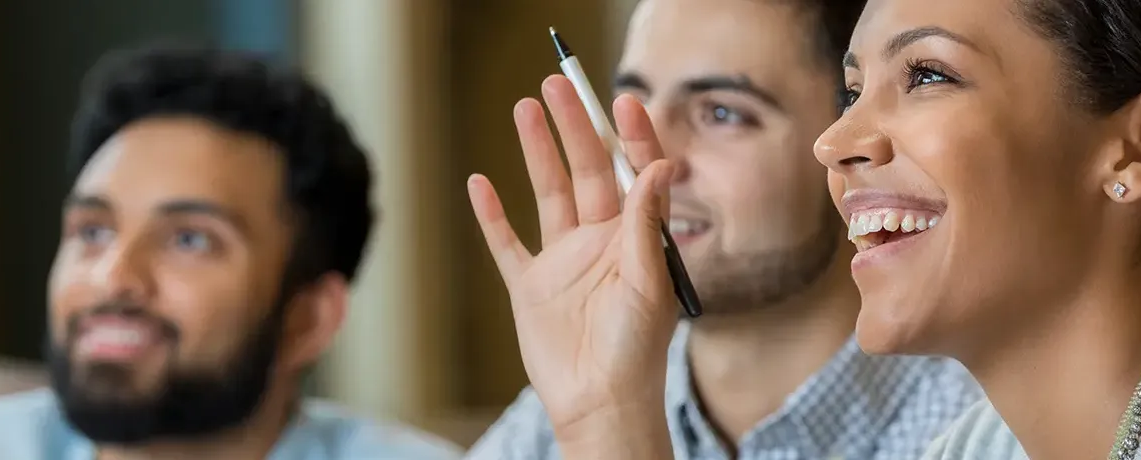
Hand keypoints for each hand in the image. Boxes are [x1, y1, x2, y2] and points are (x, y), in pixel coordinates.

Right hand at [466, 75, 679, 454]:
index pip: (634, 174)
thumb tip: (660, 165)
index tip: (623, 100)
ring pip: (548, 193)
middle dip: (575, 127)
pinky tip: (480, 183)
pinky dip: (491, 215)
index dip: (630, 136)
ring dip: (537, 152)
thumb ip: (648, 223)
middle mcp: (600, 242)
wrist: (600, 404)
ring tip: (526, 108)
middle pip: (587, 171)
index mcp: (635, 239)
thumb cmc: (636, 351)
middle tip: (560, 84)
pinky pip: (507, 243)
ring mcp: (562, 262)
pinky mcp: (530, 287)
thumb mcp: (649, 282)